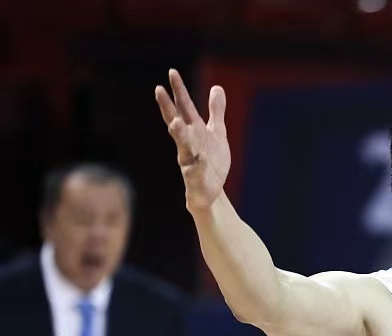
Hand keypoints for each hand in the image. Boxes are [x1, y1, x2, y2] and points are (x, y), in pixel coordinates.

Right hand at [155, 69, 230, 211]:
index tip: (172, 72)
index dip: (178, 91)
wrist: (210, 190)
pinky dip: (197, 165)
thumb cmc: (210, 160)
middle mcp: (187, 143)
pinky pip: (195, 171)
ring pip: (182, 146)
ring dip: (178, 134)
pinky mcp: (195, 178)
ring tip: (175, 123)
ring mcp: (189, 160)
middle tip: (158, 89)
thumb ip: (216, 111)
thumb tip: (217, 87)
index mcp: (193, 131)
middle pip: (176, 122)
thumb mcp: (216, 132)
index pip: (183, 108)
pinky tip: (200, 159)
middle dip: (168, 106)